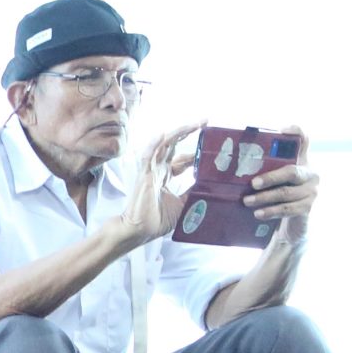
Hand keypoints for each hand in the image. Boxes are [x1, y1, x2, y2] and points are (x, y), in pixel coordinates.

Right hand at [103, 122, 202, 247]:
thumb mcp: (184, 204)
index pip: (182, 159)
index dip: (195, 151)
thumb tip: (211, 184)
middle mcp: (158, 170)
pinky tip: (162, 133)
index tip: (210, 145)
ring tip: (195, 123)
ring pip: (164, 145)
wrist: (140, 231)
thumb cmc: (157, 220)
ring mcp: (150, 170)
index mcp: (165, 176)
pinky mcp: (143, 175)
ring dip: (178, 132)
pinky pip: (148, 156)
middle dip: (188, 132)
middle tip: (205, 121)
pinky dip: (154, 144)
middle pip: (174, 145)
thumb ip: (194, 192)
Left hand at [240, 126, 317, 239]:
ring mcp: (311, 191)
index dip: (296, 132)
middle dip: (270, 177)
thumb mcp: (271, 182)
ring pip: (286, 193)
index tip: (282, 130)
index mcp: (301, 161)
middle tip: (252, 183)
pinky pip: (288, 209)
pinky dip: (271, 212)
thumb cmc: (275, 198)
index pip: (303, 141)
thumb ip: (262, 170)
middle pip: (291, 171)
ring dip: (265, 198)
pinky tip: (258, 213)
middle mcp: (310, 173)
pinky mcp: (307, 208)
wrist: (289, 226)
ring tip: (247, 201)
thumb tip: (231, 164)